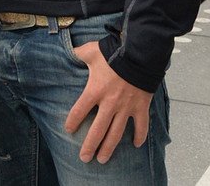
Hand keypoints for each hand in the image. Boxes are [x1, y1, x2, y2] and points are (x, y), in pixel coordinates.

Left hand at [64, 41, 151, 163]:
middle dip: (90, 145)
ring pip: (116, 133)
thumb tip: (68, 50)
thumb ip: (79, 53)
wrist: (140, 54)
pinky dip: (140, 136)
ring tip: (103, 159)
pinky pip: (141, 125)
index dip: (72, 121)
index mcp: (95, 90)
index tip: (68, 129)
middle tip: (84, 158)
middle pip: (97, 130)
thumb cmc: (114, 52)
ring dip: (109, 148)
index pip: (79, 110)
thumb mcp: (91, 51)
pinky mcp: (141, 107)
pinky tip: (135, 145)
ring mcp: (126, 107)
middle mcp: (110, 103)